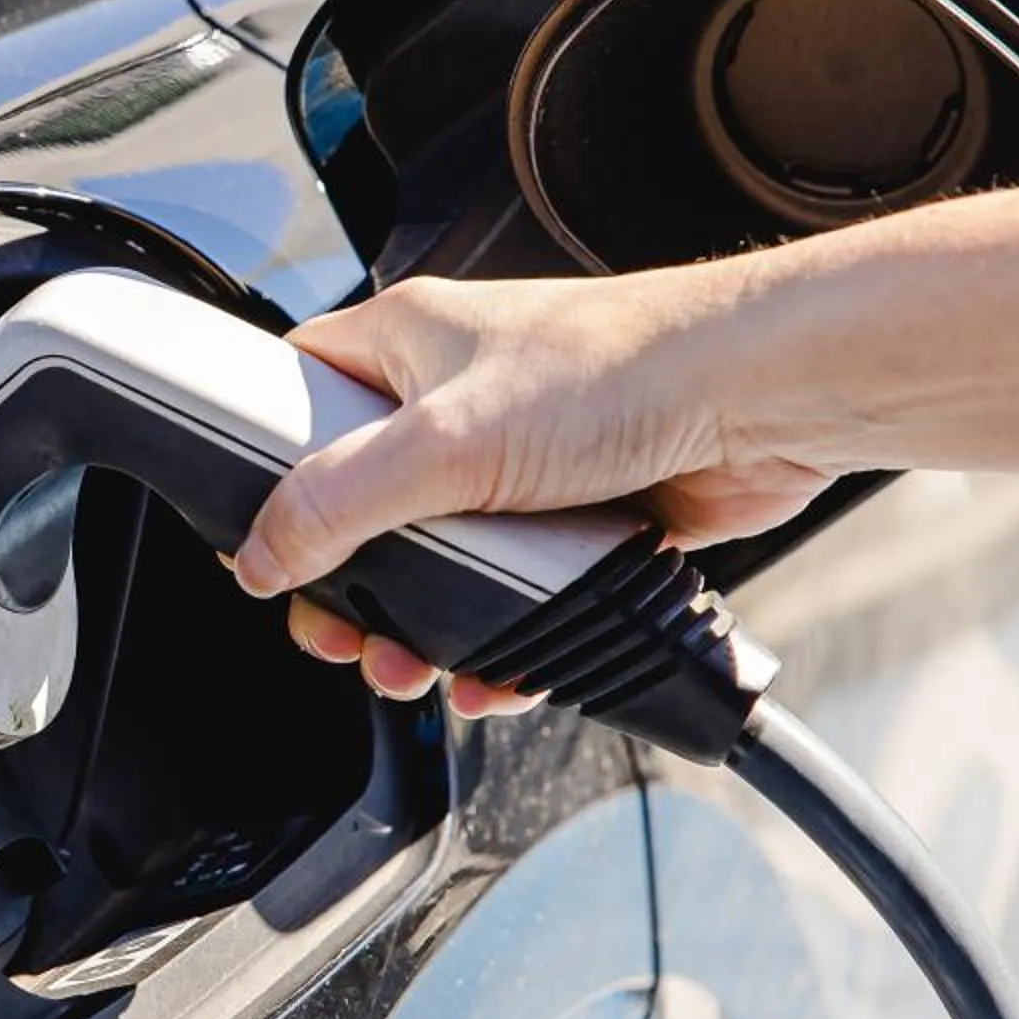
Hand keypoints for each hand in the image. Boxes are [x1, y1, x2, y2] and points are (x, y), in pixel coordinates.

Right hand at [231, 271, 833, 715]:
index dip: (262, 475)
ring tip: (411, 666)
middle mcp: (455, 401)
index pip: (291, 398)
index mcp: (405, 345)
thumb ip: (339, 500)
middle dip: (349, 585)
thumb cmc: (625, 368)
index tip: (257, 547)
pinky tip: (491, 674)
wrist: (760, 401)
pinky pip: (511, 595)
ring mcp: (515, 464)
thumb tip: (262, 553)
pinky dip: (496, 643)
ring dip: (420, 628)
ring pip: (437, 564)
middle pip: (357, 507)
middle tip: (342, 629)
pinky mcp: (571, 519)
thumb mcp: (446, 441)